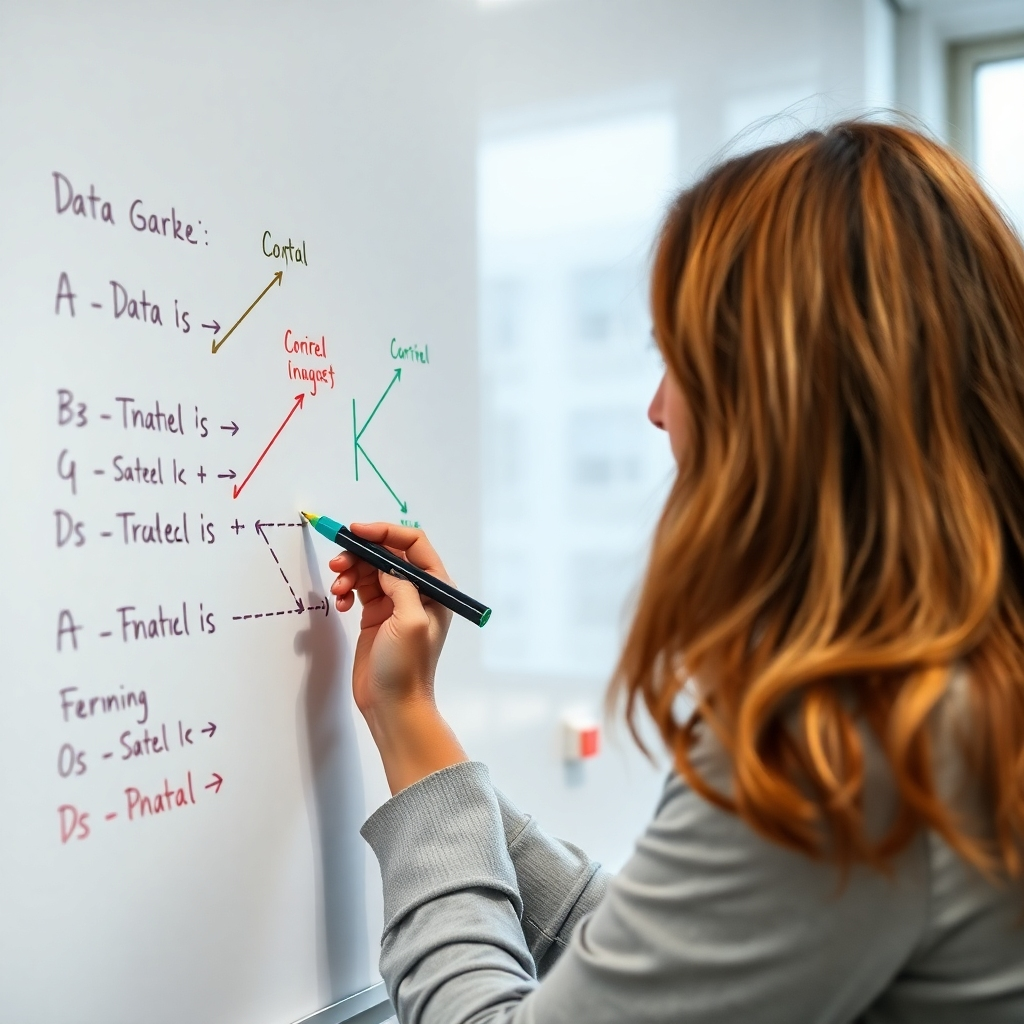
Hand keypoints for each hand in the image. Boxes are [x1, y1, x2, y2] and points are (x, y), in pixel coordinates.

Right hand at [329, 522, 466, 792]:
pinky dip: (346, 589)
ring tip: (337, 588)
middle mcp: (417, 590)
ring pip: (368, 569)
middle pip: (386, 553)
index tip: (356, 531)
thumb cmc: (407, 667)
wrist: (393, 705)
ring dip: (349, 571)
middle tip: (338, 563)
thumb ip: (400, 585)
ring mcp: (395, 602)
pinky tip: (340, 604)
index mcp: (436, 587)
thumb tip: (384, 562)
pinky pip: (358, 588)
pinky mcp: (376, 615)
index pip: (412, 543)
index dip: (384, 532)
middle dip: (360, 552)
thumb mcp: (410, 621)